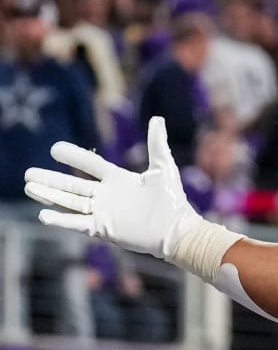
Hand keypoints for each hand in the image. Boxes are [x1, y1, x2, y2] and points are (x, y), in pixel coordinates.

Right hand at [25, 118, 202, 260]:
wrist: (177, 230)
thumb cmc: (172, 200)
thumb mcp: (163, 168)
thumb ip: (157, 144)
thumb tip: (157, 119)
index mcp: (118, 179)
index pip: (90, 164)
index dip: (74, 156)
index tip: (55, 149)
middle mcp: (107, 195)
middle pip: (72, 185)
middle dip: (50, 180)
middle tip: (28, 174)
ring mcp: (103, 212)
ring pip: (70, 202)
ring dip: (49, 196)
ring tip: (29, 187)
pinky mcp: (103, 229)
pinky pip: (77, 223)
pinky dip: (60, 220)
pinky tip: (43, 214)